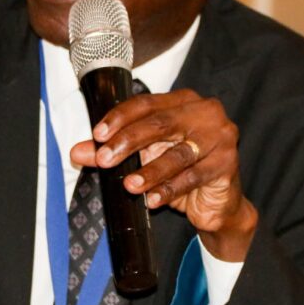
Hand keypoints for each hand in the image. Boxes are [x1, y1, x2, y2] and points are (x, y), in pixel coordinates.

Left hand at [71, 89, 257, 260]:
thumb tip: (76, 152)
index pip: (146, 103)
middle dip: (128, 142)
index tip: (97, 135)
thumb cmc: (179, 170)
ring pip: (178, 153)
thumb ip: (112, 151)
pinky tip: (152, 200)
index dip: (120, 118)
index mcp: (182, 101)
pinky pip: (193, 176)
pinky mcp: (227, 164)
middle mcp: (204, 113)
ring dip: (150, 171)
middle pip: (160, 124)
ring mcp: (220, 137)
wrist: (217, 203)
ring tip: (129, 185)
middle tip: (104, 159)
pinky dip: (169, 190)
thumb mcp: (143, 157)